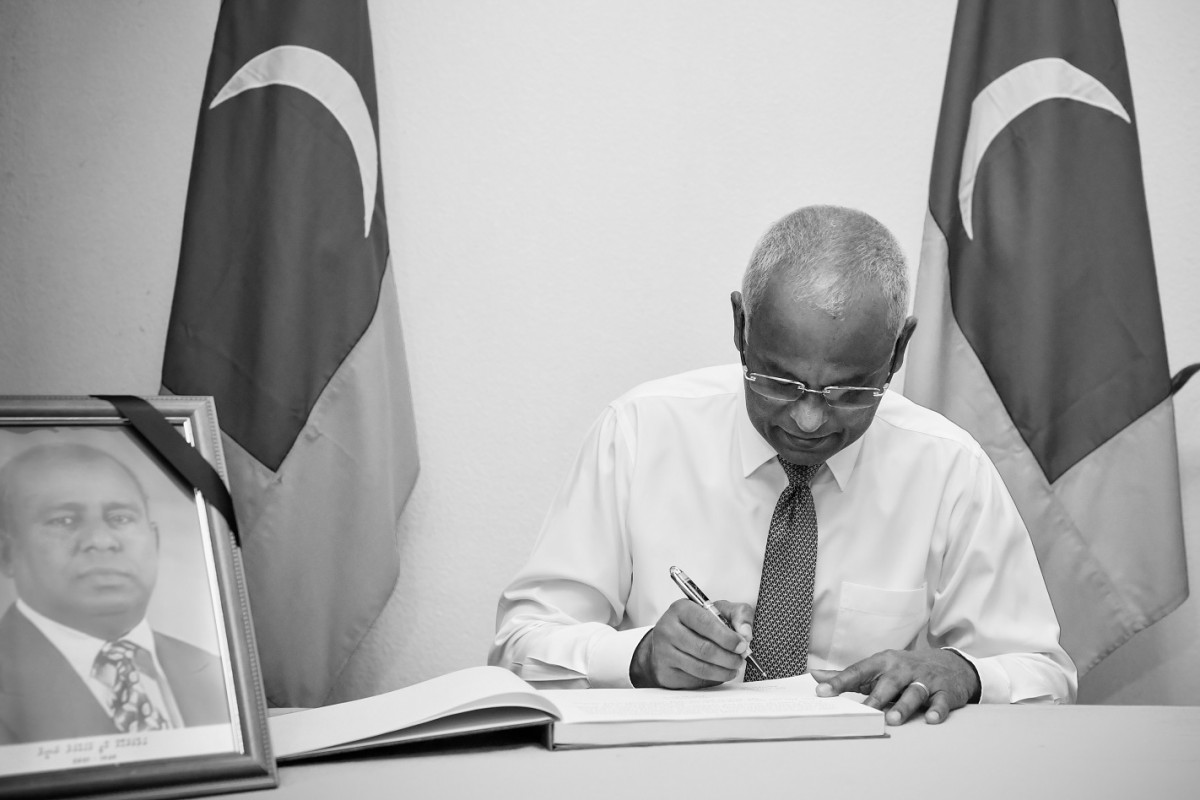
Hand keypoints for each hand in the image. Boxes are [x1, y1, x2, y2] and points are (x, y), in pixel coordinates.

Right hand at [629, 599, 753, 688]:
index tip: (742, 645)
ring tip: (734, 668)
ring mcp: (663, 652)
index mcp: (681, 609)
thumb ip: (738, 614)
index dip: (727, 637)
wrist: (669, 641)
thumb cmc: (698, 624)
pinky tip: (719, 674)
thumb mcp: (718, 611)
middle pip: (704, 649)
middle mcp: (667, 629)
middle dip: (728, 657)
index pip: (706, 623)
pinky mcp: (665, 672)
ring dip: (723, 671)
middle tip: (740, 660)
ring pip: (700, 668)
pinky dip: (711, 680)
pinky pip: (693, 680)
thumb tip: (746, 634)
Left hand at [811, 648, 978, 724]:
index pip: (858, 671)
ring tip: (893, 719)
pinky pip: (941, 701)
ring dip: (903, 706)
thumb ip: (847, 675)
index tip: (822, 692)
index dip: (840, 682)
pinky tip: (931, 719)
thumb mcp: (877, 668)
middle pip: (887, 683)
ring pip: (913, 692)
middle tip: (863, 712)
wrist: (950, 664)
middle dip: (876, 698)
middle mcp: (903, 669)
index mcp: (883, 662)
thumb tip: (815, 676)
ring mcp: (924, 680)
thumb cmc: (904, 669)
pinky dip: (937, 710)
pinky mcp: (944, 691)